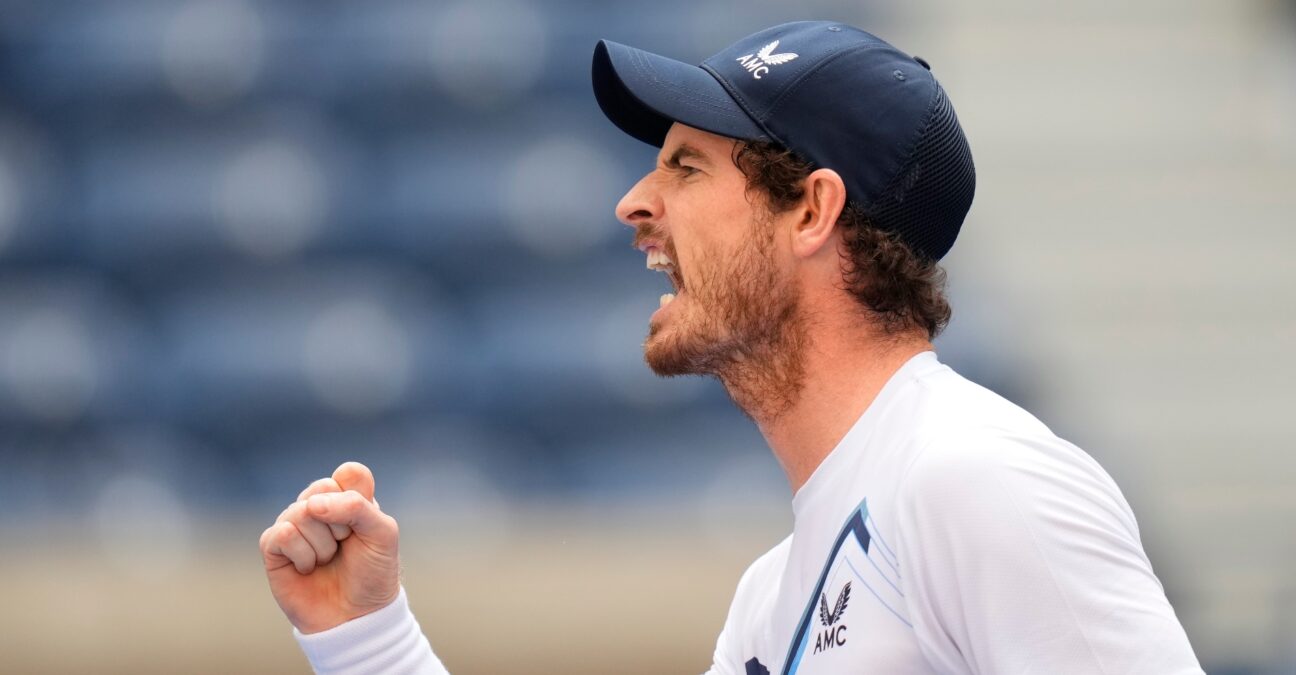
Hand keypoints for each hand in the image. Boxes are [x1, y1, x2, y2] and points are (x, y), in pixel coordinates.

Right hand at [259, 462, 400, 633]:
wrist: (356, 616)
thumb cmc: (373, 573)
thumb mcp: (382, 534)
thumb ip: (357, 507)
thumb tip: (312, 505)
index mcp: (348, 496)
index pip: (348, 473)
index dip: (358, 500)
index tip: (364, 525)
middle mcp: (318, 505)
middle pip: (321, 489)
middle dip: (339, 524)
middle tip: (346, 545)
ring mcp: (294, 524)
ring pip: (301, 512)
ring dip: (322, 545)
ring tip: (328, 560)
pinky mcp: (273, 547)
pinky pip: (281, 534)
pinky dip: (302, 555)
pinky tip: (308, 568)